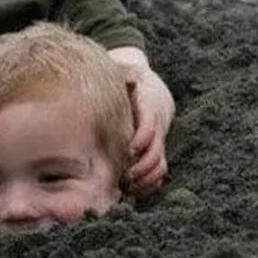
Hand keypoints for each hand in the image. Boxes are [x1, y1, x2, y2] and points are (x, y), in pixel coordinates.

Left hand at [123, 66, 174, 196]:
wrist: (149, 84)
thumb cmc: (127, 77)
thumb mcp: (123, 69)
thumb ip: (116, 72)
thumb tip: (97, 70)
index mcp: (151, 102)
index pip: (151, 124)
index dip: (142, 139)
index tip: (128, 149)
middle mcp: (159, 123)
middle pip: (157, 152)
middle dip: (141, 166)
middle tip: (124, 175)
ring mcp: (160, 139)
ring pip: (160, 166)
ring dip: (145, 178)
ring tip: (127, 185)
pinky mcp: (157, 151)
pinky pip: (159, 173)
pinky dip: (148, 184)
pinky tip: (133, 189)